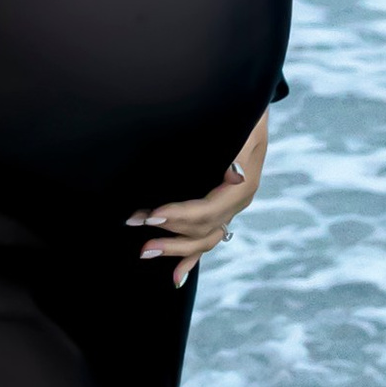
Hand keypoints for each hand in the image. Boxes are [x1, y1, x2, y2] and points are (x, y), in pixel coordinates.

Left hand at [128, 113, 271, 287]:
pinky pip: (206, 240)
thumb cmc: (243, 115)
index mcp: (243, 187)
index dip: (178, 215)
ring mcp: (230, 210)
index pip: (207, 211)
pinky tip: (175, 277)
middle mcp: (237, 203)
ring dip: (174, 248)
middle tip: (135, 228)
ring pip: (202, 240)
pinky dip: (191, 260)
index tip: (151, 214)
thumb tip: (234, 177)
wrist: (250, 109)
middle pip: (201, 230)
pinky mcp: (220, 211)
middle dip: (168, 232)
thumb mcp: (246, 127)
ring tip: (144, 251)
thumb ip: (238, 152)